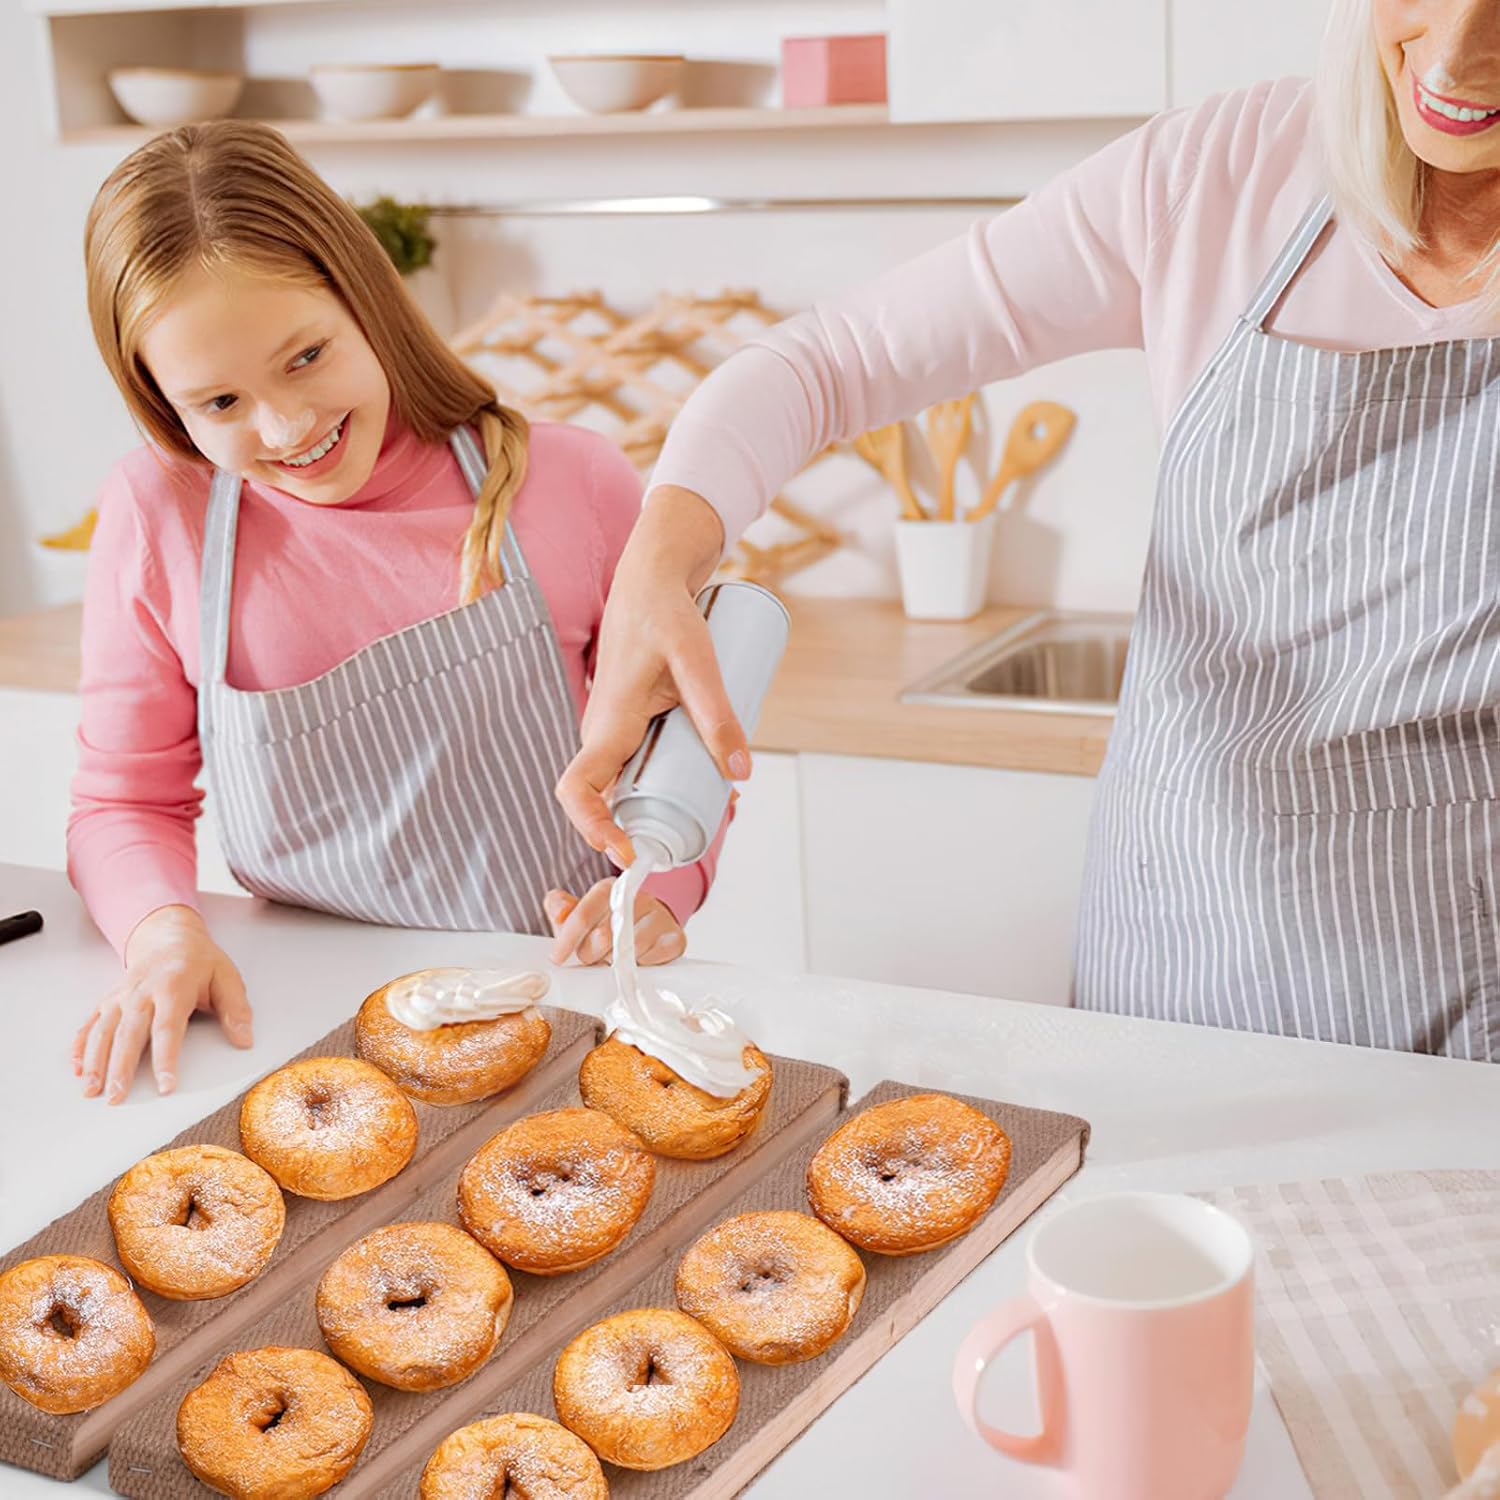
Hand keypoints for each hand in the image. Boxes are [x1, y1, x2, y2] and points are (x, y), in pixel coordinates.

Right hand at [72, 905, 252, 1102]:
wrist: (169, 937)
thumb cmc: (200, 962)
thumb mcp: (226, 977)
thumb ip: (236, 1009)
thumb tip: (245, 1040)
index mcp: (173, 987)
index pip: (168, 1028)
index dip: (166, 1058)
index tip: (166, 1085)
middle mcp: (142, 992)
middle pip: (129, 1033)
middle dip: (121, 1067)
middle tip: (117, 1097)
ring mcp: (122, 996)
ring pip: (104, 1031)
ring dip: (96, 1061)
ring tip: (93, 1090)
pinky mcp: (109, 1000)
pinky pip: (91, 1023)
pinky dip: (81, 1045)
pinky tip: (78, 1068)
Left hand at [545, 882, 686, 967]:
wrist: (649, 929)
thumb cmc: (608, 925)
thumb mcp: (581, 917)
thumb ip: (562, 910)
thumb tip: (558, 908)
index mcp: (610, 889)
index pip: (584, 913)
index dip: (568, 938)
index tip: (557, 958)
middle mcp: (638, 897)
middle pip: (605, 934)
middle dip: (591, 954)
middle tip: (592, 959)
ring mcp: (659, 916)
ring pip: (631, 948)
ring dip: (617, 962)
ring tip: (614, 960)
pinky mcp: (676, 937)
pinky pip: (654, 957)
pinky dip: (642, 965)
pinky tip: (637, 962)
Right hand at [557, 485, 749, 865]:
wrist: (651, 579)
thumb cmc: (665, 611)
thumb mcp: (697, 661)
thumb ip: (718, 714)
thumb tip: (740, 773)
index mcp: (608, 724)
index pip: (578, 792)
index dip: (594, 830)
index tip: (630, 852)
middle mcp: (604, 736)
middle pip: (613, 802)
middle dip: (655, 826)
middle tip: (712, 821)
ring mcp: (616, 734)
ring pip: (634, 786)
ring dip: (670, 804)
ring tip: (724, 801)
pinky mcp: (632, 727)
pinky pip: (645, 767)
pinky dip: (673, 781)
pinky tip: (715, 780)